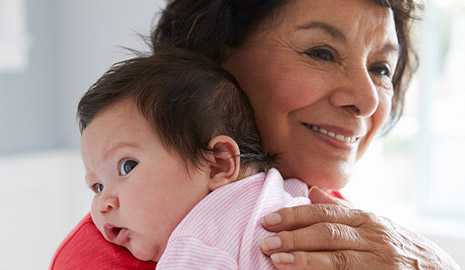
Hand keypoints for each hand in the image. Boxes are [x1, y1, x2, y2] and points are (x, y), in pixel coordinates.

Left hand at [259, 187, 460, 269]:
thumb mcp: (371, 222)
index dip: (294, 216)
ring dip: (305, 260)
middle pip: (327, 233)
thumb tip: (311, 192)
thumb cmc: (395, 244)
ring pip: (338, 259)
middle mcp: (372, 236)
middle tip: (266, 242)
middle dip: (294, 237)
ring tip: (278, 261)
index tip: (268, 221)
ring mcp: (379, 260)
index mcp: (364, 218)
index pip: (324, 213)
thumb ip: (341, 210)